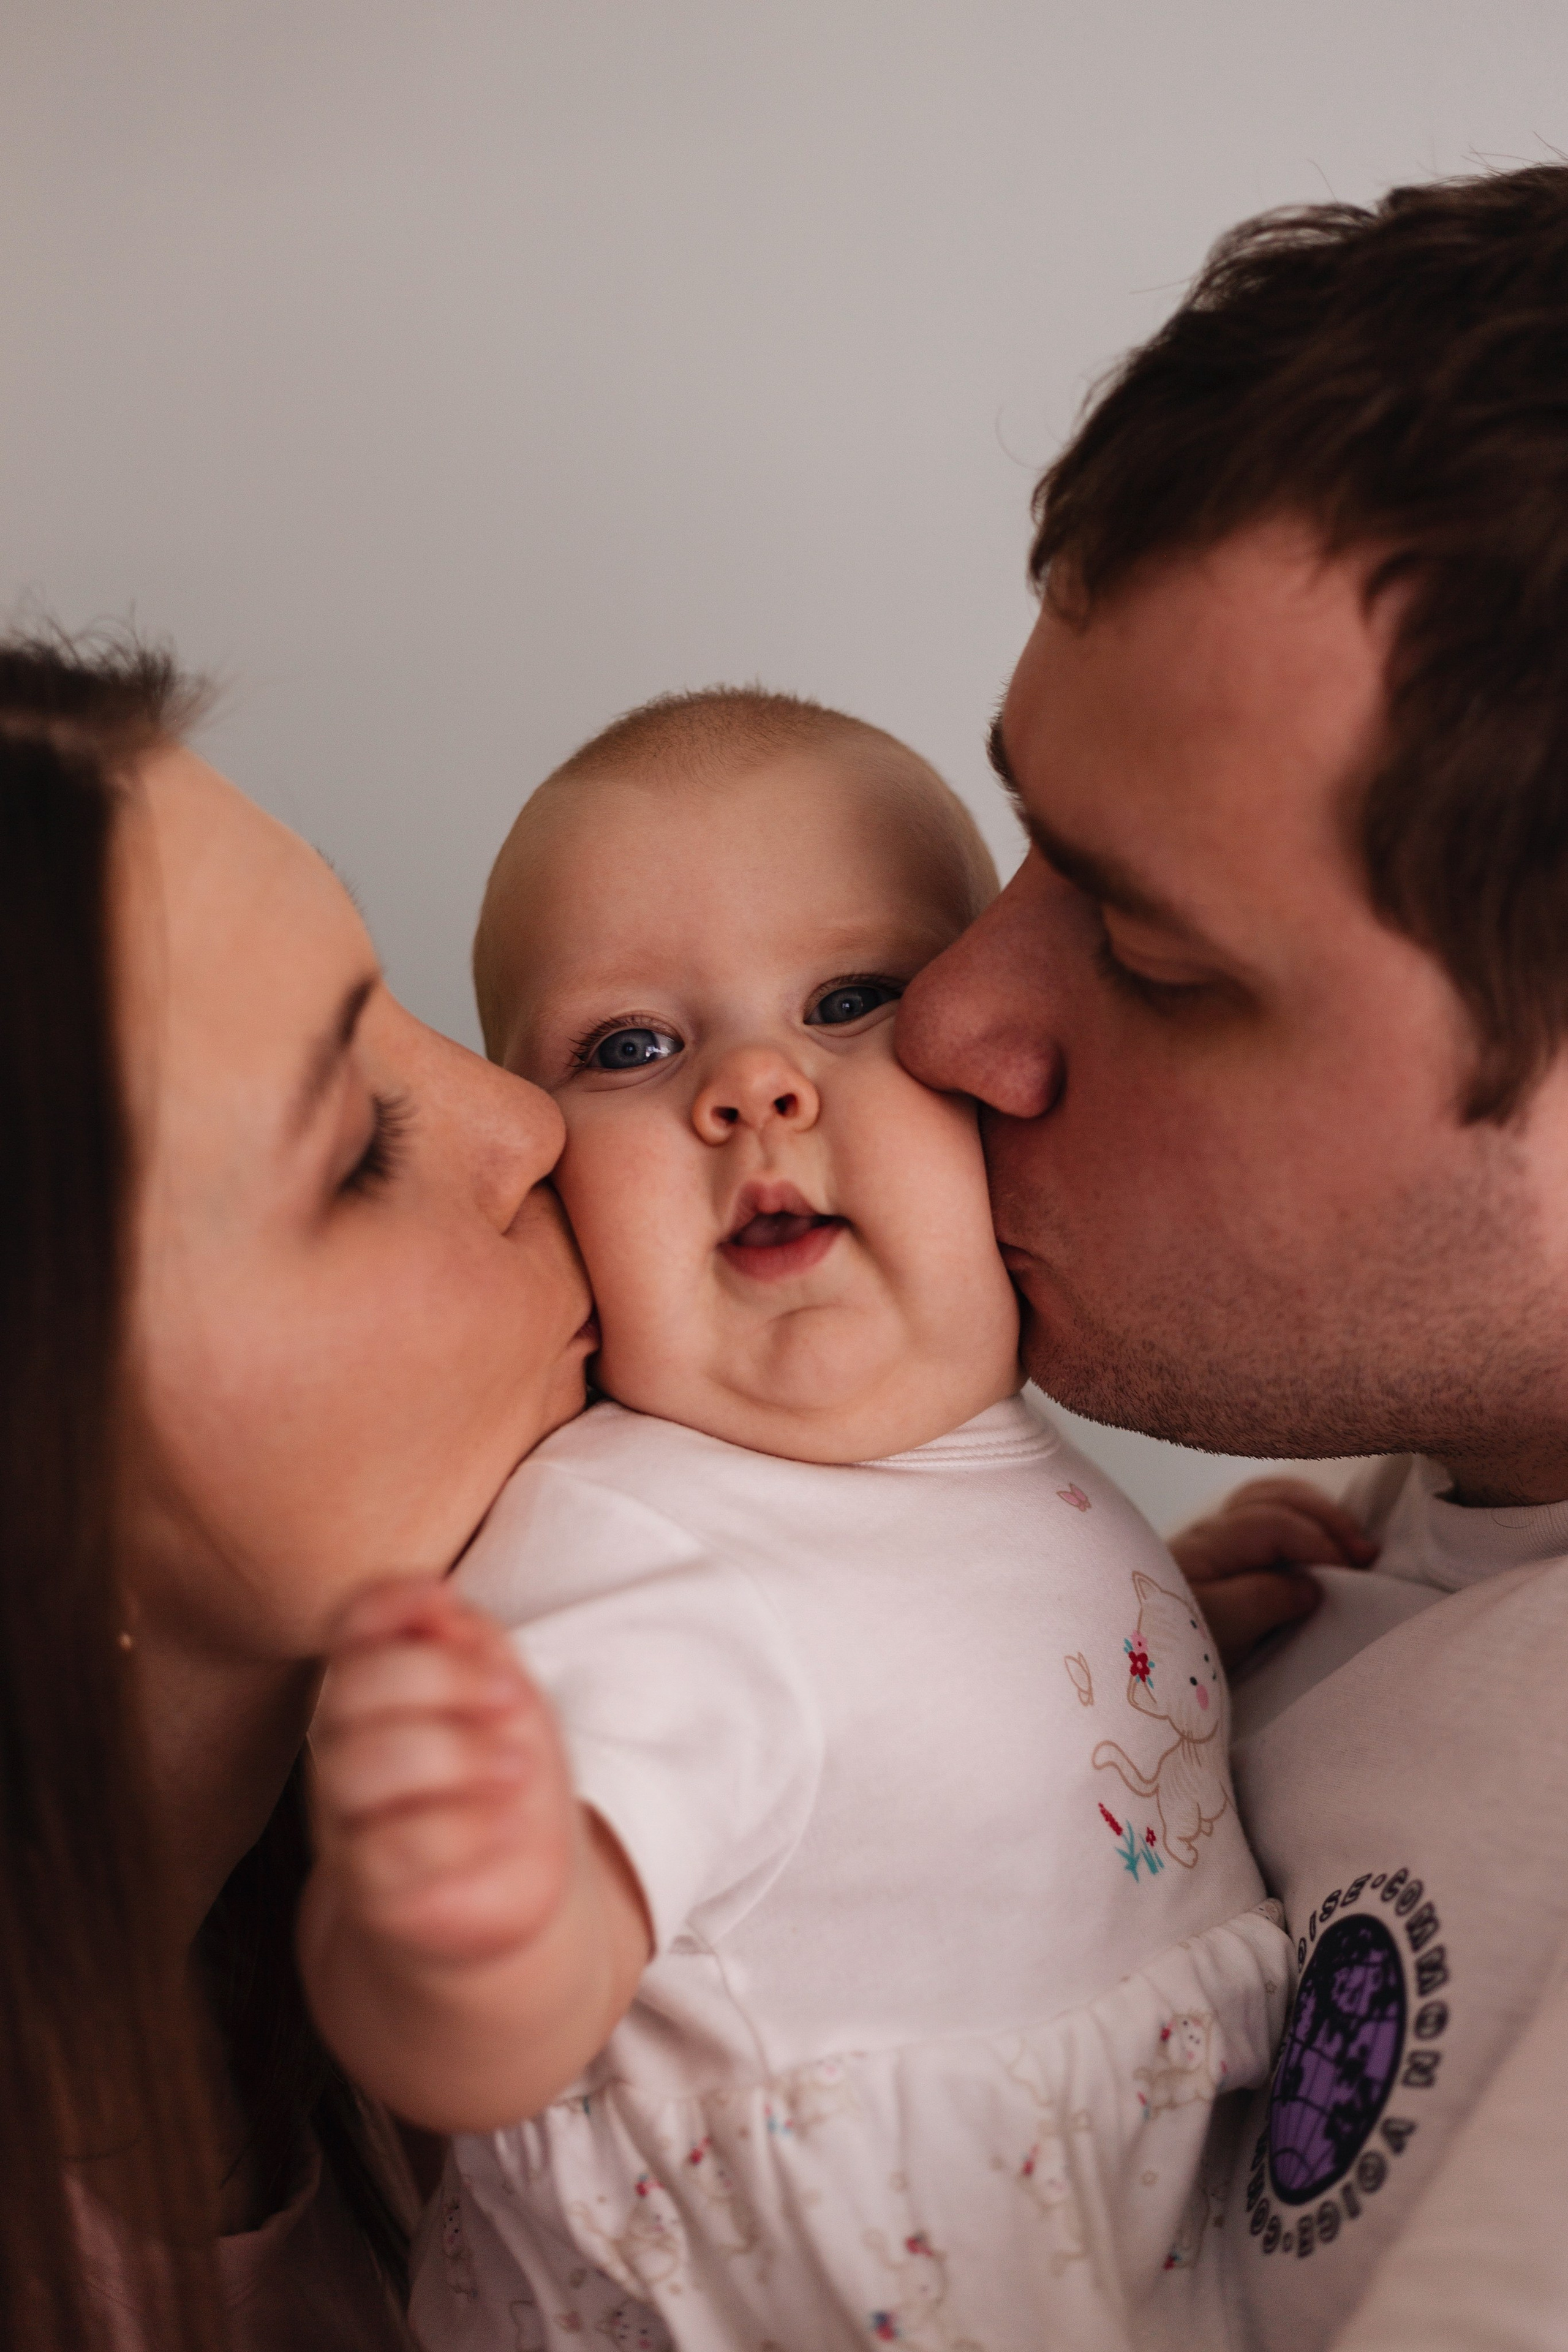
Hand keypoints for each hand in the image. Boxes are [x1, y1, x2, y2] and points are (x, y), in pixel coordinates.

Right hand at [309, 1577, 576, 1968]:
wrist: (507, 1891)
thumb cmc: (502, 1777)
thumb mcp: (505, 1696)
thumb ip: (471, 1642)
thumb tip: (437, 1601)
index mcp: (373, 1688)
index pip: (350, 1626)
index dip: (388, 1601)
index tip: (444, 1599)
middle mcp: (343, 1748)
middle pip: (352, 1688)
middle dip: (443, 1679)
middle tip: (512, 1700)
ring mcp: (347, 1820)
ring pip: (362, 1766)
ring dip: (456, 1754)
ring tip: (516, 1769)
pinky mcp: (369, 1890)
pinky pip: (394, 1846)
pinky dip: (465, 1826)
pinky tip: (507, 1824)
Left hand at [1170, 1477, 1376, 1671]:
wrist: (1127, 1655)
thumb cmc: (1169, 1645)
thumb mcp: (1218, 1628)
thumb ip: (1264, 1600)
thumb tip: (1312, 1586)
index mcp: (1210, 1544)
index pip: (1274, 1522)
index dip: (1319, 1541)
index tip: (1354, 1572)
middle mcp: (1212, 1532)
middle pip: (1274, 1497)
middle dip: (1326, 1518)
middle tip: (1367, 1553)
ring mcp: (1214, 1541)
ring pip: (1270, 1501)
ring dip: (1316, 1516)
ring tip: (1352, 1543)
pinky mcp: (1220, 1559)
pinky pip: (1266, 1520)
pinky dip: (1301, 1523)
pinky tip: (1322, 1543)